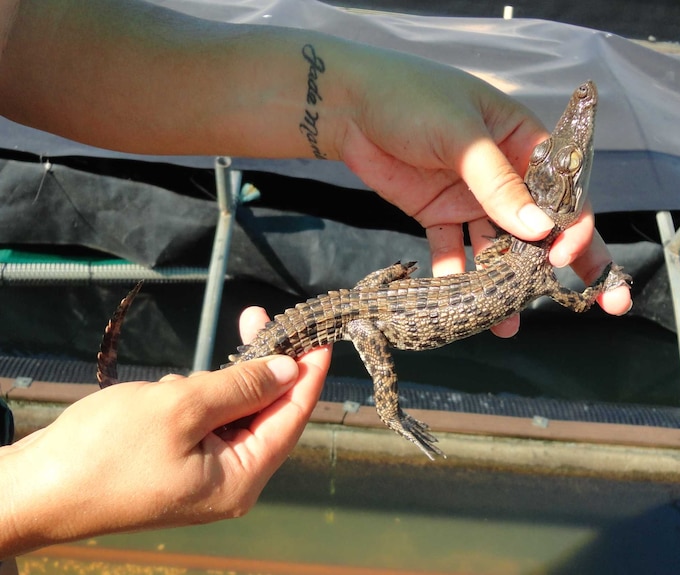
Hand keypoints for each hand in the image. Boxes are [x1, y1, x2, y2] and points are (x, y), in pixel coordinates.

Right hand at [0, 309, 328, 556]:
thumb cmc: (105, 452)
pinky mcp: (177, 465)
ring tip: (223, 345)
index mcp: (240, 479)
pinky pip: (206, 423)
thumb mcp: (182, 407)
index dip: (309, 374)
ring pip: (235, 414)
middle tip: (264, 320)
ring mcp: (202, 476)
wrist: (34, 490)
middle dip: (265, 366)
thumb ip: (242, 387)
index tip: (321, 338)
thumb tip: (287, 371)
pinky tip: (175, 385)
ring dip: (228, 378)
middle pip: (267, 414)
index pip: (292, 417)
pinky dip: (199, 396)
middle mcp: (230, 483)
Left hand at [335, 51, 631, 334]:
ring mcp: (472, 198)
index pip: (563, 190)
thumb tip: (540, 230)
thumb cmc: (411, 97)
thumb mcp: (460, 134)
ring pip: (498, 247)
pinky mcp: (440, 214)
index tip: (564, 257)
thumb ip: (498, 184)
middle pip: (543, 225)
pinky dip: (455, 276)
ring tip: (506, 322)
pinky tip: (457, 305)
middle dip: (565, 263)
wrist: (349, 104)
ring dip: (503, 283)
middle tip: (599, 304)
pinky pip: (454, 251)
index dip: (573, 226)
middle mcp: (505, 175)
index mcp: (522, 142)